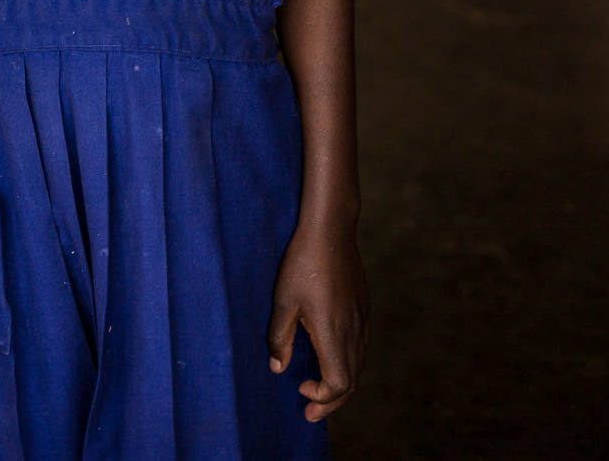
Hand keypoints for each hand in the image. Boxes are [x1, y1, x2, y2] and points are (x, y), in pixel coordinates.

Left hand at [266, 224, 369, 422]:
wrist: (331, 229)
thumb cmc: (303, 262)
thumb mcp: (283, 300)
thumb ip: (280, 337)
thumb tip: (278, 368)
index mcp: (334, 332)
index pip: (339, 383)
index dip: (322, 397)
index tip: (300, 387)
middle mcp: (354, 330)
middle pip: (352, 382)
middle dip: (331, 401)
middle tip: (309, 411)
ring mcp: (362, 318)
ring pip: (359, 365)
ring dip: (341, 383)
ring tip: (319, 388)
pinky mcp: (364, 307)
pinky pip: (361, 347)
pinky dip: (348, 363)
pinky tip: (331, 356)